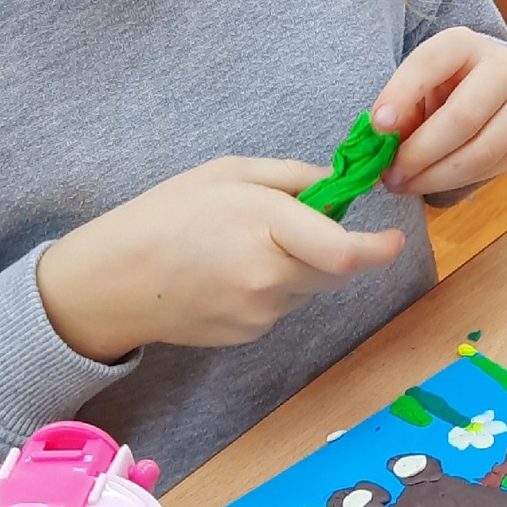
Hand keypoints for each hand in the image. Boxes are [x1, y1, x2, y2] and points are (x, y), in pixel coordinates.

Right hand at [37, 158, 405, 361]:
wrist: (110, 282)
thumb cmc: (166, 214)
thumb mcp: (230, 172)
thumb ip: (294, 178)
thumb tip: (341, 187)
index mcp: (264, 227)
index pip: (343, 252)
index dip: (378, 249)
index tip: (395, 239)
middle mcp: (268, 277)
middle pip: (336, 270)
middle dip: (336, 248)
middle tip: (299, 223)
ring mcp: (260, 312)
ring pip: (310, 287)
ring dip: (302, 266)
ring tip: (248, 244)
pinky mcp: (250, 334)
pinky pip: (284, 305)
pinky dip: (276, 286)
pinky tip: (233, 271)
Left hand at [373, 29, 506, 196]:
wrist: (482, 87)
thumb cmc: (440, 84)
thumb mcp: (415, 82)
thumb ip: (400, 106)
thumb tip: (384, 140)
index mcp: (465, 43)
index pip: (430, 64)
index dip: (401, 95)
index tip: (377, 127)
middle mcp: (504, 69)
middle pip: (463, 117)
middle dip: (421, 152)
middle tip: (390, 173)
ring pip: (481, 152)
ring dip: (436, 176)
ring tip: (404, 183)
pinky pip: (489, 170)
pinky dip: (453, 182)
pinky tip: (429, 181)